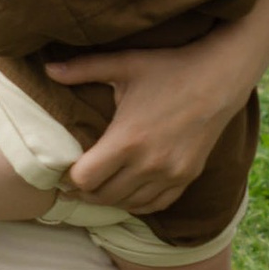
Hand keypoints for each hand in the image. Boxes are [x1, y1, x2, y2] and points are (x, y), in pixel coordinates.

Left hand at [47, 33, 251, 212]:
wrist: (221, 78)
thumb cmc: (170, 68)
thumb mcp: (125, 64)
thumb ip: (83, 69)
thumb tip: (47, 69)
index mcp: (127, 140)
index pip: (84, 179)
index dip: (70, 177)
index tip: (65, 167)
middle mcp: (148, 164)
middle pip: (102, 197)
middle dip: (85, 190)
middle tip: (76, 180)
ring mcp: (170, 174)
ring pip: (127, 204)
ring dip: (109, 198)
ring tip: (98, 186)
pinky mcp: (186, 177)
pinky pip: (154, 205)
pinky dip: (136, 203)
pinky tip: (127, 192)